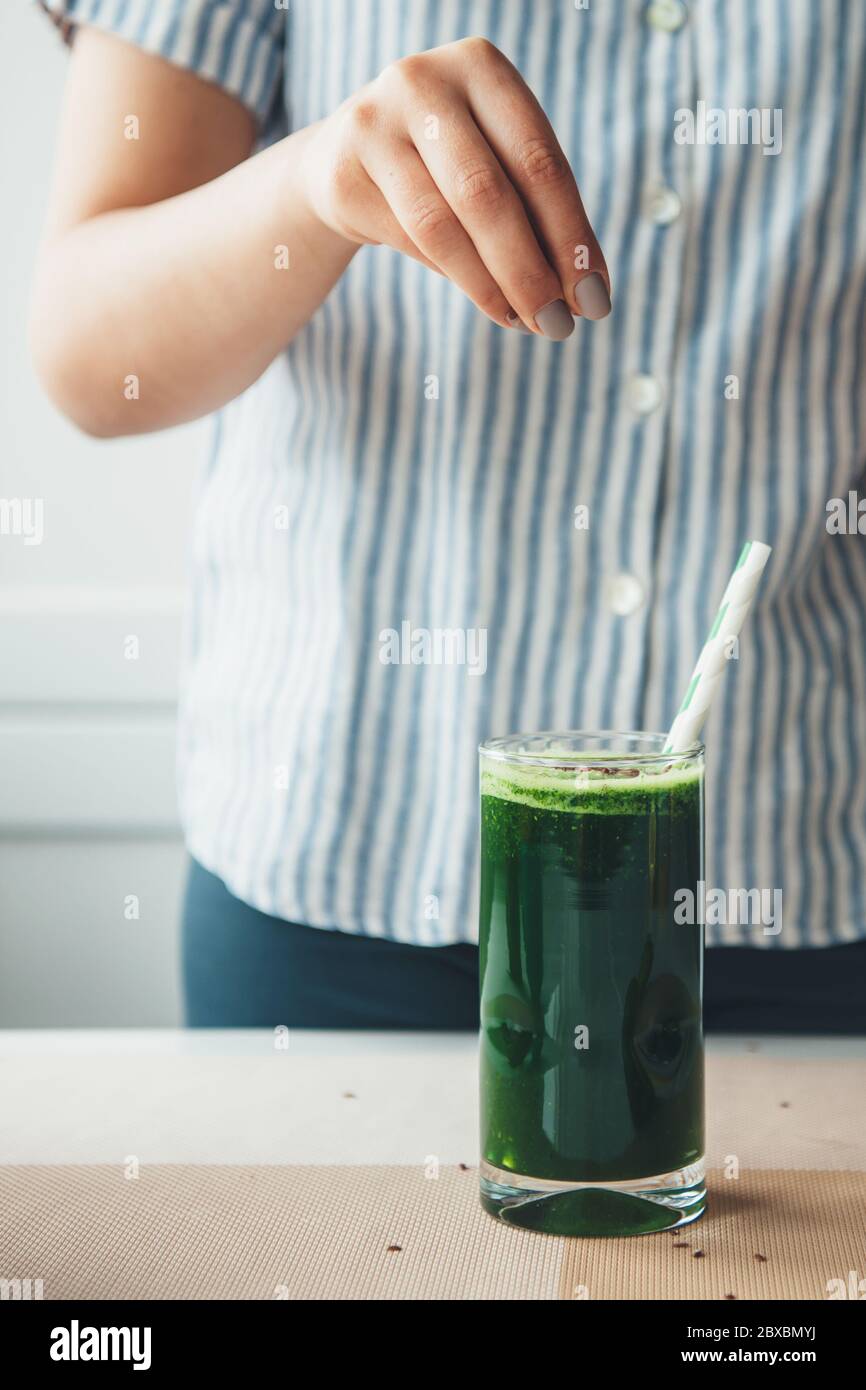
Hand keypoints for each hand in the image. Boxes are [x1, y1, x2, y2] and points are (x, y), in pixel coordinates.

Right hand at [301, 37, 609, 339]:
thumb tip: (585, 295)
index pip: (538, 161)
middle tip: (560, 326)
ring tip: (525, 323)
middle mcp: (423, 83)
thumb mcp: (498, 160)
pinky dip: (455, 278)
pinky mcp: (343, 175)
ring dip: (491, 287)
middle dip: (531, 271)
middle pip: (488, 195)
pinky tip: (489, 301)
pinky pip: (407, 241)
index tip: (595, 298)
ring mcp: (373, 125)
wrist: (345, 157)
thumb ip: (538, 211)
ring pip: (441, 227)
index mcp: (481, 67)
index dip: (571, 236)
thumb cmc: (447, 160)